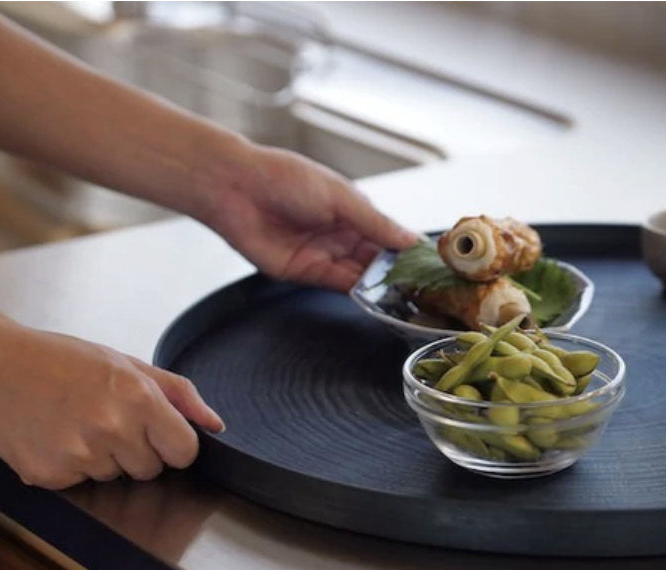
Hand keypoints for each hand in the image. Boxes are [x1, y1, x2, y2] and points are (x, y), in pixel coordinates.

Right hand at [0, 323, 224, 489]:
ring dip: (103, 458)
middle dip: (137, 450)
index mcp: (137, 399)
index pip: (185, 452)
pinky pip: (81, 484)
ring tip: (73, 422)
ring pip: (116, 478)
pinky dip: (71, 467)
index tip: (157, 434)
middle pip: (151, 469)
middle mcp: (111, 430)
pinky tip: (53, 436)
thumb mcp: (126, 363)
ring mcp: (79, 456)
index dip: (173, 445)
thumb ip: (179, 394)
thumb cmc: (59, 361)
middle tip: (103, 418)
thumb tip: (215, 425)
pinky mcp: (49, 475)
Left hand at [203, 144, 417, 290]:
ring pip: (361, 276)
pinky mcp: (306, 273)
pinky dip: (358, 293)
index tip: (430, 264)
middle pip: (377, 260)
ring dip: (381, 286)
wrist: (235, 188)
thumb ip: (376, 223)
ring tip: (406, 295)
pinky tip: (377, 297)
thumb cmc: (284, 178)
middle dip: (398, 273)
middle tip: (424, 287)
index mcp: (352, 211)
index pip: (388, 235)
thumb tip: (411, 239)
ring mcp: (324, 255)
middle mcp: (341, 235)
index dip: (407, 250)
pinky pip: (339, 286)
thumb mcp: (341, 197)